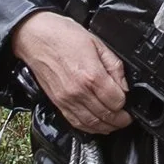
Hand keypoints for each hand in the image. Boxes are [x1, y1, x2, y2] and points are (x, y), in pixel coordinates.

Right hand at [8, 10, 131, 135]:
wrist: (35, 37)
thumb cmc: (62, 35)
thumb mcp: (97, 43)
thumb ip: (114, 66)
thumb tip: (123, 85)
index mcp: (91, 75)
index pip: (117, 101)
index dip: (126, 103)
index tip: (128, 101)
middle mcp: (79, 91)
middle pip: (106, 116)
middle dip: (120, 120)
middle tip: (127, 118)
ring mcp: (67, 99)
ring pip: (92, 124)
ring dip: (107, 127)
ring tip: (115, 124)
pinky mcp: (58, 103)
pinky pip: (75, 123)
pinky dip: (89, 128)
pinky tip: (96, 126)